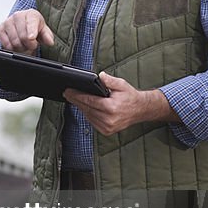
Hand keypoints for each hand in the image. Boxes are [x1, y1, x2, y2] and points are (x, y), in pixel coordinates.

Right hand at [0, 9, 54, 52]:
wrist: (23, 25)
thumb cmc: (34, 28)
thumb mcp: (44, 31)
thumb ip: (47, 36)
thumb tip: (49, 41)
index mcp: (31, 14)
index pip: (31, 23)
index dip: (31, 31)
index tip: (32, 38)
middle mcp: (18, 15)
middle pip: (23, 36)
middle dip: (29, 45)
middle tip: (32, 45)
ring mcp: (7, 22)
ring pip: (14, 42)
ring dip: (21, 47)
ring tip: (24, 45)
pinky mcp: (0, 29)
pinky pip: (6, 44)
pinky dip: (12, 48)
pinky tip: (16, 45)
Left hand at [64, 72, 178, 134]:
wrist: (140, 110)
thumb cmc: (130, 96)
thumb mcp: (121, 84)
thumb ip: (109, 80)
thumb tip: (99, 76)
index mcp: (111, 107)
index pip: (89, 101)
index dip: (77, 96)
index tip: (68, 91)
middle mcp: (108, 119)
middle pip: (86, 108)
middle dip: (76, 100)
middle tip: (67, 94)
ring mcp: (107, 127)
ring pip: (88, 116)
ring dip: (81, 107)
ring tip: (74, 99)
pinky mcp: (106, 131)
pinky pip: (92, 121)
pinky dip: (88, 114)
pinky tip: (84, 107)